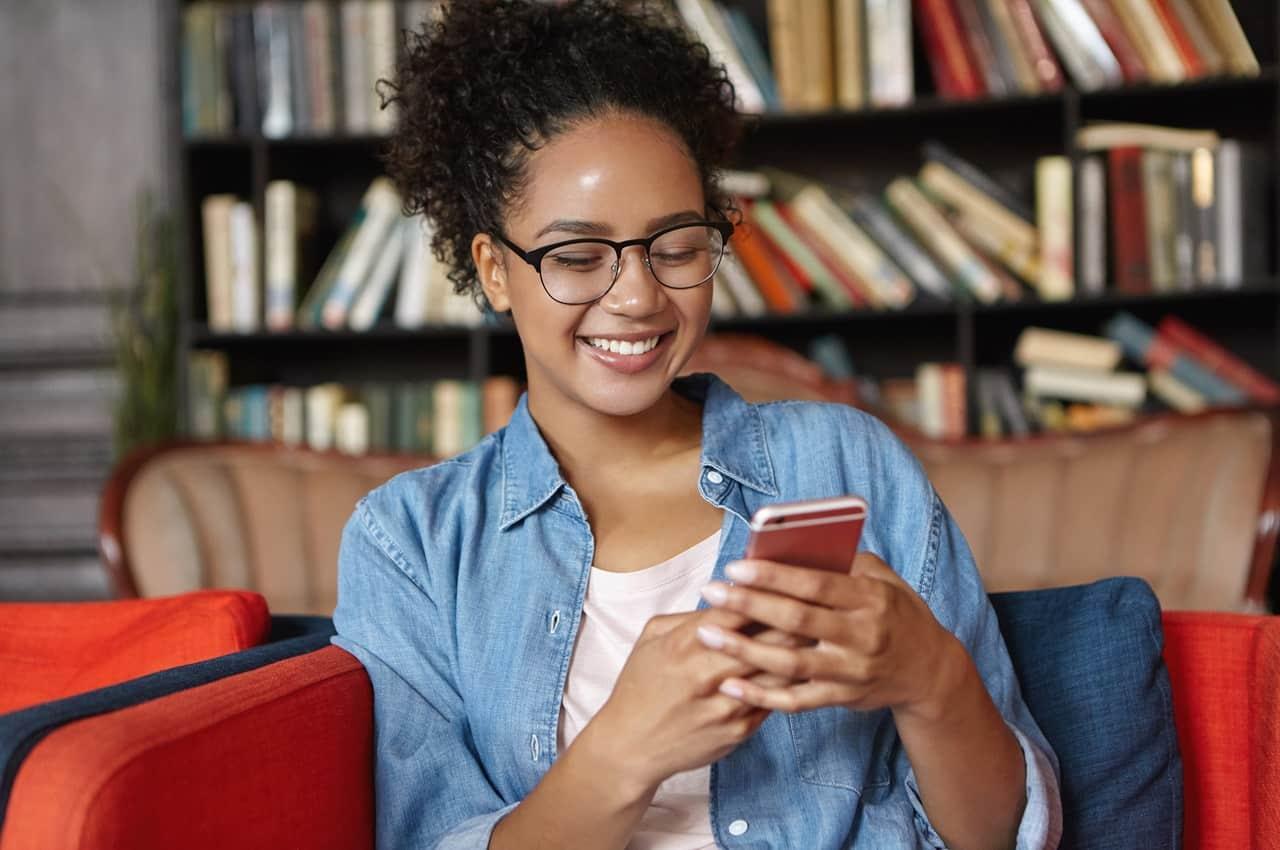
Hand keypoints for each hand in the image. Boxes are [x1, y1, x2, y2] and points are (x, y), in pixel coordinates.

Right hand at [587, 608, 803, 793]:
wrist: (630, 746)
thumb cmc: (640, 686)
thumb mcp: (652, 638)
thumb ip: (690, 616)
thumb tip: (728, 597)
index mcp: (684, 645)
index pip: (737, 608)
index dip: (764, 591)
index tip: (783, 581)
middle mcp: (707, 674)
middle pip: (768, 637)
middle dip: (794, 618)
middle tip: (813, 605)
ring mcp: (726, 705)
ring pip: (779, 670)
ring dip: (801, 650)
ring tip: (818, 634)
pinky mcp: (739, 730)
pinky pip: (774, 701)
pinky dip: (789, 682)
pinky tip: (801, 669)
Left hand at [695, 552, 961, 718]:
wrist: (928, 670)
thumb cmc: (895, 613)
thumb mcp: (883, 579)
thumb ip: (844, 563)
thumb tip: (792, 545)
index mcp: (870, 598)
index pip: (816, 584)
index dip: (774, 576)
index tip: (736, 567)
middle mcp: (861, 636)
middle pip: (797, 620)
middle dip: (749, 605)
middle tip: (711, 592)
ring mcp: (851, 672)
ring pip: (790, 664)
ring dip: (744, 650)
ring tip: (706, 635)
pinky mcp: (842, 699)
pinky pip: (796, 701)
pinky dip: (760, 696)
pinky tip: (729, 685)